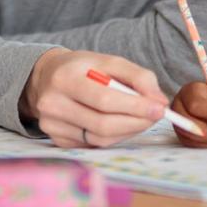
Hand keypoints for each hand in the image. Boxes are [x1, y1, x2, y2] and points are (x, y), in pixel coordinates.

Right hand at [21, 49, 166, 148]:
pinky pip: (94, 145)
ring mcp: (52, 126)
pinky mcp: (57, 140)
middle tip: (156, 116)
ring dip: (128, 131)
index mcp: (64, 78)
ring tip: (141, 119)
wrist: (46, 77)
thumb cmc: (81, 68)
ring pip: (100, 139)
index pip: (104, 99)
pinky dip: (114, 137)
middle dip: (136, 122)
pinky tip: (120, 124)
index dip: (135, 106)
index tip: (159, 108)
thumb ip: (137, 76)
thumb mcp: (108, 61)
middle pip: (102, 124)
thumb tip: (159, 101)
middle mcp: (52, 104)